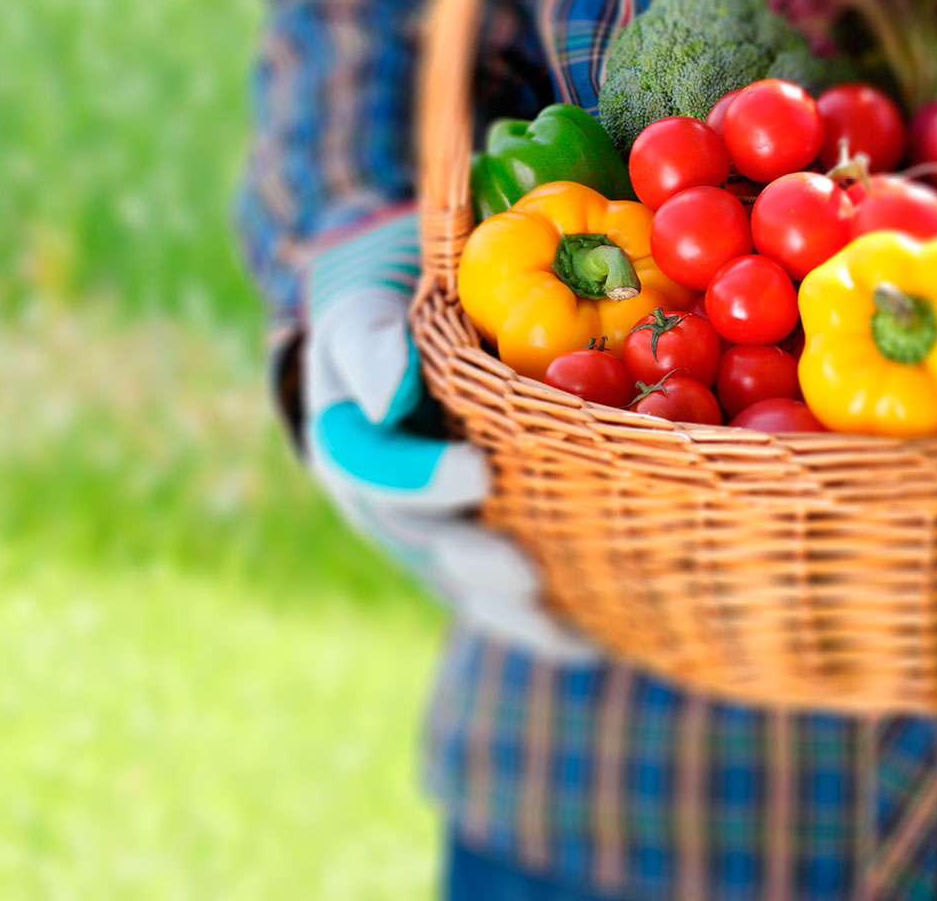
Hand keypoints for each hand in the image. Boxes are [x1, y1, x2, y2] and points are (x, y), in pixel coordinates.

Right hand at [303, 213, 598, 661]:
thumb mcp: (369, 297)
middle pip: (425, 541)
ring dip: (511, 608)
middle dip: (476, 561)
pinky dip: (542, 621)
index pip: (373, 466)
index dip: (421, 477)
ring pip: (463, 579)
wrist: (411, 310)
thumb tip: (387, 393)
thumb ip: (369, 337)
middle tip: (525, 575)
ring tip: (562, 627)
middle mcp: (383, 498)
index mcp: (348, 437)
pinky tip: (588, 643)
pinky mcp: (478, 538)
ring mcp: (430, 526)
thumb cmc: (393, 292)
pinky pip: (502, 591)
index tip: (477, 475)